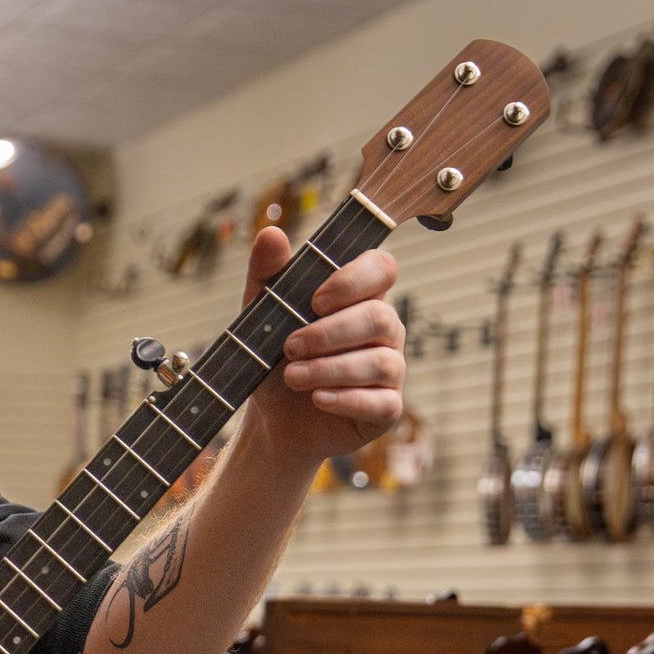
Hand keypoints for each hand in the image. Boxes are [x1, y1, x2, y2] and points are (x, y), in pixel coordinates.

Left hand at [243, 225, 404, 465]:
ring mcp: (391, 370)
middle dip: (328, 333)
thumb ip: (267, 275)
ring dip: (330, 368)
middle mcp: (385, 330)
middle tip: (289, 347)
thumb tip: (271, 232)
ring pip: (380, 361)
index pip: (382, 268)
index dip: (354, 280)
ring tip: (292, 376)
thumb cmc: (275, 361)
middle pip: (378, 317)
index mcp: (361, 297)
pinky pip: (380, 402)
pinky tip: (317, 399)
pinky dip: (345, 399)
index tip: (315, 301)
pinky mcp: (386, 410)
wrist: (271, 421)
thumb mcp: (262, 316)